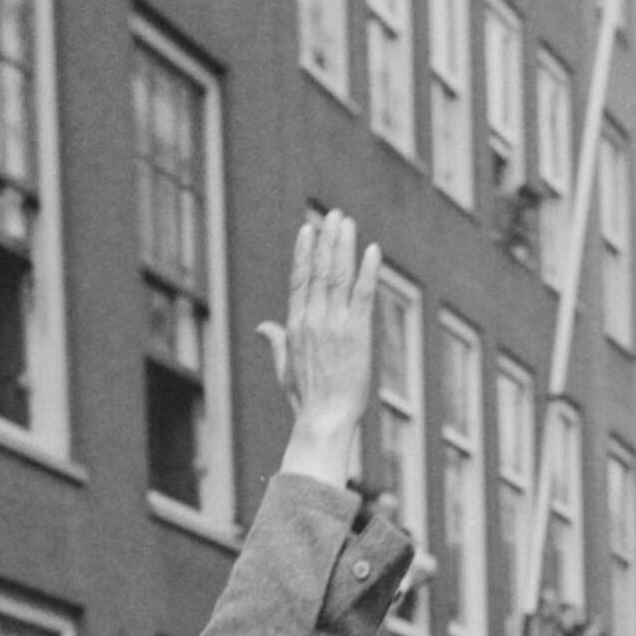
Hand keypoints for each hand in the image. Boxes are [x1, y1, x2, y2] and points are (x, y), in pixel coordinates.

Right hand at [264, 211, 380, 491]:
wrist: (324, 420)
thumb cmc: (306, 399)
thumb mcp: (284, 367)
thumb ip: (276, 341)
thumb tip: (262, 327)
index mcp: (296, 326)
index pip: (299, 280)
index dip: (305, 252)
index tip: (309, 230)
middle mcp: (314, 320)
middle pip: (319, 270)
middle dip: (326, 240)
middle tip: (334, 215)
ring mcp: (336, 325)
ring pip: (339, 276)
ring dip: (344, 246)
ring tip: (347, 222)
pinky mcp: (357, 334)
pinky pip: (363, 295)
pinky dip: (368, 270)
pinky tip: (372, 250)